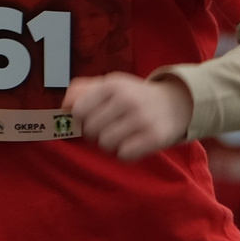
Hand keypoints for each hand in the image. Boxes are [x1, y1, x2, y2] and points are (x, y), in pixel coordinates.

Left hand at [65, 73, 192, 161]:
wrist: (176, 103)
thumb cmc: (134, 97)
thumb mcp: (110, 85)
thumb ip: (82, 91)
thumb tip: (63, 107)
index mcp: (113, 85)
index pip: (78, 111)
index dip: (82, 118)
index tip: (94, 116)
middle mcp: (127, 99)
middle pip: (91, 130)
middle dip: (97, 132)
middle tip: (111, 126)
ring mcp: (142, 119)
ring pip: (105, 144)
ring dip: (111, 143)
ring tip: (123, 134)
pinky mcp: (154, 137)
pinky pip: (124, 155)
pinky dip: (126, 153)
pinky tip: (134, 142)